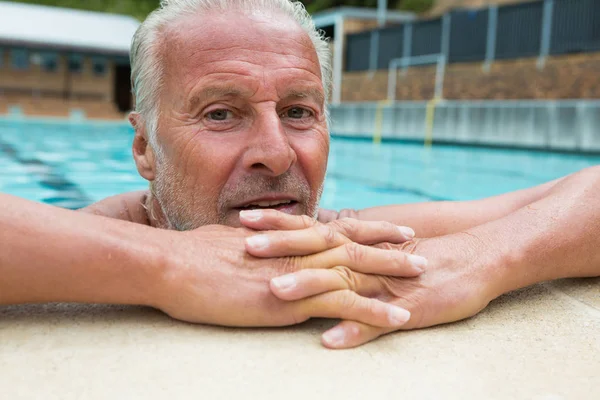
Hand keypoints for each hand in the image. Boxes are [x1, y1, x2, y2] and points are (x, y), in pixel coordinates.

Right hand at [149, 213, 423, 330]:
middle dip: (386, 244)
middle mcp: (298, 250)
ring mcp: (299, 273)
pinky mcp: (294, 300)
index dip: (360, 228)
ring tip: (423, 275)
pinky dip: (375, 311)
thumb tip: (250, 245)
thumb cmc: (189, 256)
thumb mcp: (226, 245)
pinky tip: (400, 318)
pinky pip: (345, 306)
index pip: (331, 229)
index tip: (383, 228)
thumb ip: (248, 246)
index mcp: (283, 239)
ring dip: (392, 272)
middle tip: (417, 245)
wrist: (172, 265)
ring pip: (357, 270)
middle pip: (352, 244)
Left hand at [252, 216, 498, 347]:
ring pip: (342, 283)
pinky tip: (331, 340)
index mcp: (358, 244)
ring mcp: (385, 285)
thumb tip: (314, 230)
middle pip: (318, 250)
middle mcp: (366, 259)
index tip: (244, 220)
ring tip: (277, 292)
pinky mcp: (408, 309)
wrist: (478, 257)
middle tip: (246, 245)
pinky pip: (377, 323)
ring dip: (310, 287)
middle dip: (281, 247)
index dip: (278, 223)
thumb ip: (347, 241)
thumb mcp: (381, 244)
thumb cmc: (427, 253)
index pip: (311, 228)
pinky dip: (354, 329)